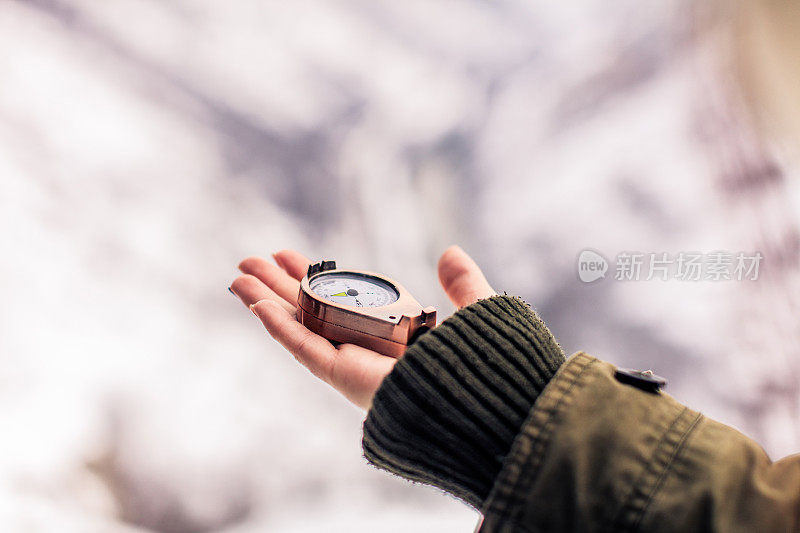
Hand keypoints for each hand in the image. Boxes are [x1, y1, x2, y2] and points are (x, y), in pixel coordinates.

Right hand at [230, 246, 494, 408]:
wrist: (489, 406)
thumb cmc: (488, 367)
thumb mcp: (476, 312)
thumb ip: (462, 286)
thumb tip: (450, 253)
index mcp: (391, 335)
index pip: (341, 302)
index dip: (313, 278)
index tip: (289, 254)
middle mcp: (367, 351)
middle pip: (310, 314)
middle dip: (278, 287)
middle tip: (249, 261)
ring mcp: (353, 366)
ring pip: (299, 330)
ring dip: (266, 303)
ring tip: (237, 276)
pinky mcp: (346, 378)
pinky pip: (306, 349)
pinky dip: (280, 328)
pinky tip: (256, 304)